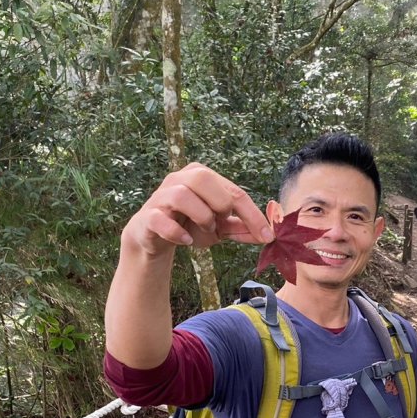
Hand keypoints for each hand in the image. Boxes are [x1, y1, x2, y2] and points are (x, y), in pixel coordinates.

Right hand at [123, 164, 273, 255]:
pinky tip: (186, 240)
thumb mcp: (220, 227)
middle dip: (220, 204)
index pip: (233, 191)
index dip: (253, 215)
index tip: (268, 236)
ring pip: (182, 195)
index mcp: (202, 177)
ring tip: (204, 230)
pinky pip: (160, 219)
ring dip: (201, 217)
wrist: (155, 238)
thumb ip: (241, 228)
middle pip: (205, 179)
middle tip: (220, 223)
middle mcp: (180, 179)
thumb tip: (267, 235)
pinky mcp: (148, 215)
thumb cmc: (190, 225)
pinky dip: (176, 232)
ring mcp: (162, 196)